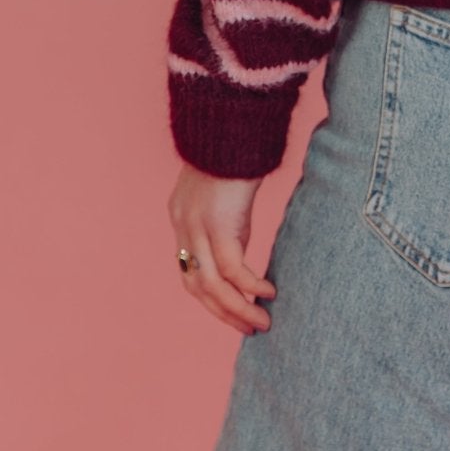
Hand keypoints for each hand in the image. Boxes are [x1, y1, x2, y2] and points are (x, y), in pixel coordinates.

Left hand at [168, 163, 276, 334]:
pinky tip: (268, 293)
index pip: (189, 271)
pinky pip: (234, 270)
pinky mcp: (220, 225)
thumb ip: (227, 218)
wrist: (231, 123)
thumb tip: (242, 243)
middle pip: (197, 287)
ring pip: (214, 286)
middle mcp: (184, 226)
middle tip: (247, 327)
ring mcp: (198, 227)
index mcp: (181, 217)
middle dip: (223, 312)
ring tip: (262, 322)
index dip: (210, 296)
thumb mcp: (225, 190)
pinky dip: (250, 287)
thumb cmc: (234, 148)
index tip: (233, 311)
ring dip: (238, 309)